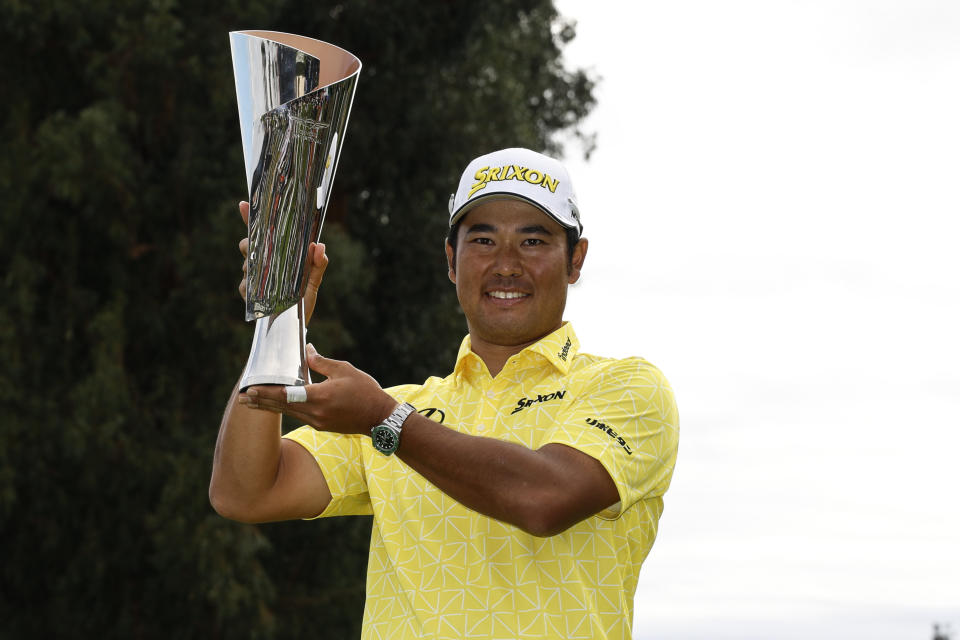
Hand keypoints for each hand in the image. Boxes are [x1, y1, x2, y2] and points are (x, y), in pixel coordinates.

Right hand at [237, 200, 328, 324]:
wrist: (296, 329)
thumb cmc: (304, 303)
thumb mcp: (314, 283)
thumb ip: (318, 265)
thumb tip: (319, 246)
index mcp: (278, 257)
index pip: (262, 234)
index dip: (250, 218)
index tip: (243, 204)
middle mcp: (264, 265)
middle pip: (247, 245)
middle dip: (249, 244)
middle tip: (254, 249)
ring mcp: (254, 279)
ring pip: (245, 264)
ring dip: (253, 267)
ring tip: (268, 277)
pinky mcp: (249, 294)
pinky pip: (244, 285)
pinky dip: (251, 287)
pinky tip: (261, 293)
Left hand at [238, 344, 397, 433]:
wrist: (380, 418)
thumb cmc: (365, 391)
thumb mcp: (344, 370)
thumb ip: (321, 362)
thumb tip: (306, 350)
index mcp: (319, 397)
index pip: (285, 395)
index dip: (265, 393)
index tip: (249, 390)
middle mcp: (315, 413)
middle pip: (281, 407)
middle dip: (260, 402)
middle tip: (241, 399)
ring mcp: (317, 422)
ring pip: (288, 413)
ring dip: (269, 407)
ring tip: (252, 403)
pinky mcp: (321, 426)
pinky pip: (298, 416)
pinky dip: (285, 409)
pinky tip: (277, 404)